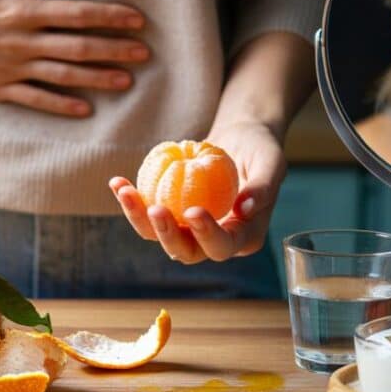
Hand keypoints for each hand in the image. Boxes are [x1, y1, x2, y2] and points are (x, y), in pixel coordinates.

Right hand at [0, 0, 148, 116]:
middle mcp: (20, 42)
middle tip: (144, 53)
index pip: (76, 14)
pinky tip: (84, 109)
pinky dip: (61, 105)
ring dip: (96, 78)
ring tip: (126, 80)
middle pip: (77, 47)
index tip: (136, 20)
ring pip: (62, 75)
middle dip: (114, 50)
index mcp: (20, 10)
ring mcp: (9, 68)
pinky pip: (35, 99)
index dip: (109, 17)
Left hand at [109, 122, 286, 263]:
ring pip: (160, 236)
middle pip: (187, 251)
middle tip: (156, 209)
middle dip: (168, 236)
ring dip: (140, 218)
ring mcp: (189, 230)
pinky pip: (149, 213)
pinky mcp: (171, 214)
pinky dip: (132, 200)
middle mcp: (214, 240)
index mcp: (244, 237)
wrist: (239, 140)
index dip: (207, 235)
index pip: (223, 246)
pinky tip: (118, 182)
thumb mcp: (272, 162)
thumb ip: (264, 187)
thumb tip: (244, 208)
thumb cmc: (260, 150)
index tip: (194, 210)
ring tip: (126, 192)